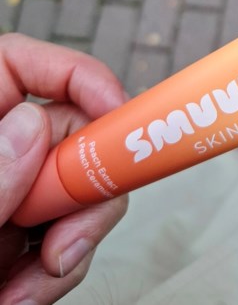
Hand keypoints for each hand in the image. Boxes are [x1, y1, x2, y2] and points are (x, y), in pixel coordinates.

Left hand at [0, 33, 128, 304]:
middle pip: (68, 133)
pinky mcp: (19, 237)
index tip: (116, 116)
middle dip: (83, 185)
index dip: (79, 77)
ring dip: (70, 242)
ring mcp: (8, 195)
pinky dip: (57, 270)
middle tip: (67, 234)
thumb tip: (32, 127)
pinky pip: (66, 237)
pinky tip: (23, 294)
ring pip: (77, 192)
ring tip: (29, 287)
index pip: (20, 65)